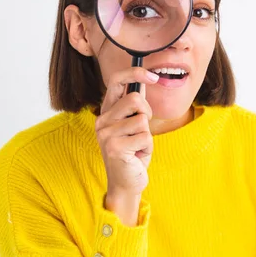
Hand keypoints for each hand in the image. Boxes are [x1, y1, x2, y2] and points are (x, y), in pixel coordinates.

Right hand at [96, 67, 158, 198]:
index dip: (135, 73)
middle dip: (147, 113)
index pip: (116, 80)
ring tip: (137, 146)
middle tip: (142, 130)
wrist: (126, 183)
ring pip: (142, 119)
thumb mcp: (133, 125)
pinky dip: (148, 147)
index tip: (153, 76)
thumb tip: (144, 80)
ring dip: (147, 134)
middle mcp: (102, 120)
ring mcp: (106, 134)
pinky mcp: (115, 147)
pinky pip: (145, 137)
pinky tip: (137, 156)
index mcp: (106, 111)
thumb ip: (135, 105)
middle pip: (135, 98)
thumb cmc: (132, 152)